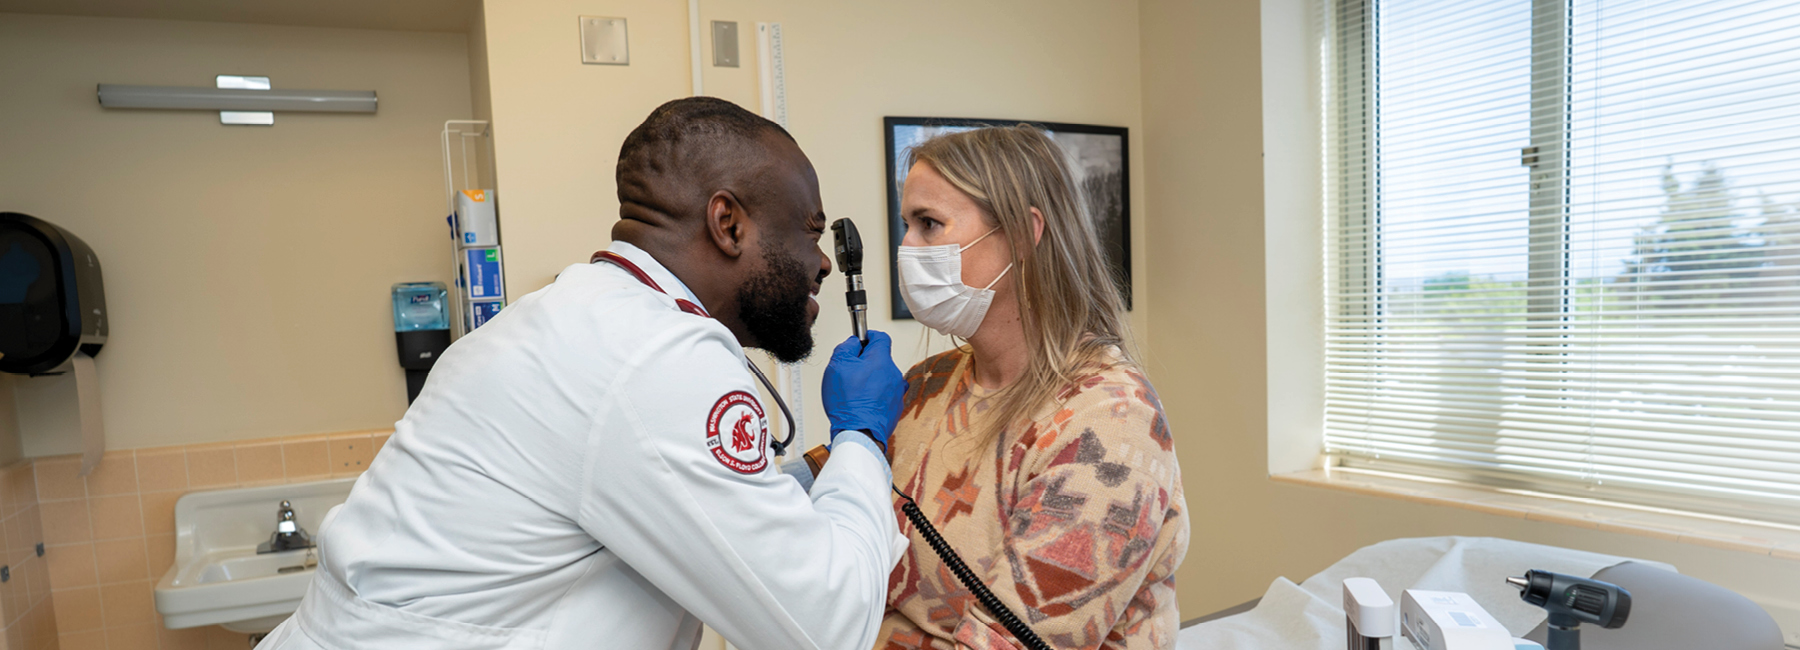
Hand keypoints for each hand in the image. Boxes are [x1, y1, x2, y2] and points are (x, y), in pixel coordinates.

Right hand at [821, 331, 905, 447]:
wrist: (859, 433)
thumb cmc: (848, 402)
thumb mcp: (837, 365)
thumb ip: (847, 347)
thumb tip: (854, 343)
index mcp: (881, 359)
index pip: (881, 337)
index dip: (868, 337)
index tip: (860, 341)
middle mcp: (894, 373)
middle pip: (881, 359)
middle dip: (867, 362)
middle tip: (850, 372)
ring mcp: (897, 391)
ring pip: (883, 378)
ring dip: (871, 380)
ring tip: (855, 392)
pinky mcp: (896, 407)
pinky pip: (885, 395)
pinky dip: (875, 396)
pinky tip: (862, 403)